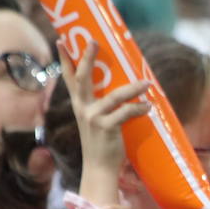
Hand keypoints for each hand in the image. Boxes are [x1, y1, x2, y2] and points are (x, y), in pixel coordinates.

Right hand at [61, 40, 150, 204]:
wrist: (99, 168)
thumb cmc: (102, 143)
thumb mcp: (97, 120)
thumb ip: (104, 105)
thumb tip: (123, 89)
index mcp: (80, 105)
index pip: (70, 78)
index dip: (65, 59)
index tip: (61, 40)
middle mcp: (83, 108)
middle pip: (83, 78)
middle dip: (87, 58)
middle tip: (93, 41)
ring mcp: (93, 118)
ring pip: (114, 96)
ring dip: (133, 88)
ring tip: (147, 82)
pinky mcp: (106, 128)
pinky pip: (125, 113)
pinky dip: (139, 109)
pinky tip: (148, 106)